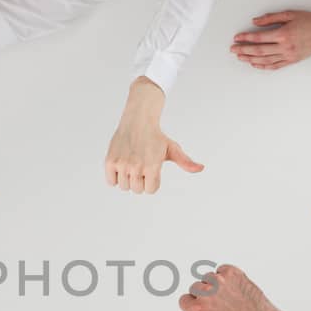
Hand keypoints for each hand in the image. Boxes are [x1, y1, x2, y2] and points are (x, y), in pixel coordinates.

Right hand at [105, 78, 202, 193]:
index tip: (152, 168)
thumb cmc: (156, 136)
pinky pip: (111, 182)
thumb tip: (201, 168)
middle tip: (141, 164)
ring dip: (127, 179)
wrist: (138, 120)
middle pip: (137, 190)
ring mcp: (122, 164)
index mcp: (152, 166)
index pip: (150, 190)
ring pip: (124, 187)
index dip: (152, 181)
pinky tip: (121, 166)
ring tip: (131, 164)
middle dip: (140, 180)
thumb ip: (186, 162)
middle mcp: (136, 166)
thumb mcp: (172, 149)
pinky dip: (114, 177)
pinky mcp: (109, 161)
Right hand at [174, 264, 309, 310]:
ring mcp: (219, 281)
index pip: (184, 300)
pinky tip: (234, 290)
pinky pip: (221, 270)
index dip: (194, 307)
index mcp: (198, 309)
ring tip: (229, 299)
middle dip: (204, 296)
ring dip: (215, 286)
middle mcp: (207, 293)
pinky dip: (226, 277)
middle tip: (221, 307)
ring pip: (207, 278)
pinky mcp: (231, 273)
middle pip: (195, 288)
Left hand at [231, 11, 310, 69]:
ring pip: (265, 60)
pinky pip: (275, 66)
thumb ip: (270, 18)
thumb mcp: (290, 14)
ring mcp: (288, 55)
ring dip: (250, 59)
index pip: (259, 38)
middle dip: (244, 50)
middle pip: (259, 51)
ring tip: (240, 57)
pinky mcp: (292, 60)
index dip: (245, 38)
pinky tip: (255, 64)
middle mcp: (285, 47)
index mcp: (283, 34)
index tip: (237, 38)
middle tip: (233, 49)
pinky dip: (263, 66)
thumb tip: (255, 22)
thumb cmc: (310, 21)